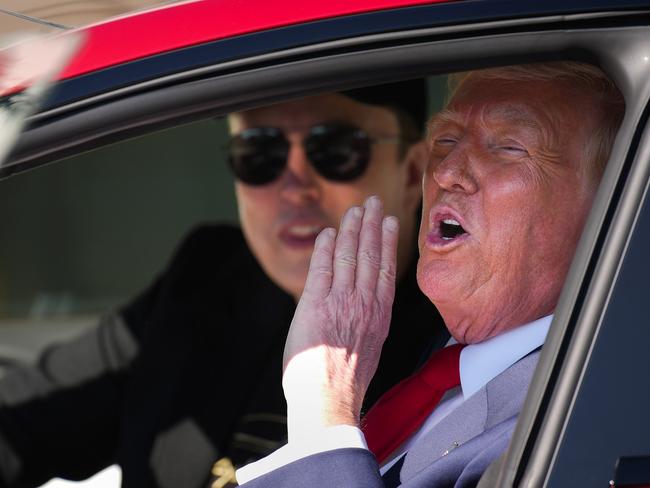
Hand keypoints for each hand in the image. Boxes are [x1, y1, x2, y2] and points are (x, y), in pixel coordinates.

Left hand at [282, 196, 398, 441]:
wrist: (329, 401)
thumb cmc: (345, 381)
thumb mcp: (370, 347)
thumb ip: (368, 320)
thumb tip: (363, 305)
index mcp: (380, 315)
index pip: (386, 268)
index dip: (387, 241)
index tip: (390, 222)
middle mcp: (364, 303)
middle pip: (370, 254)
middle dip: (372, 224)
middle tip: (374, 203)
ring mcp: (341, 302)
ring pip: (349, 255)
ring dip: (351, 229)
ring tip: (355, 210)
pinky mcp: (316, 304)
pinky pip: (322, 268)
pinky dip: (326, 248)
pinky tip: (329, 233)